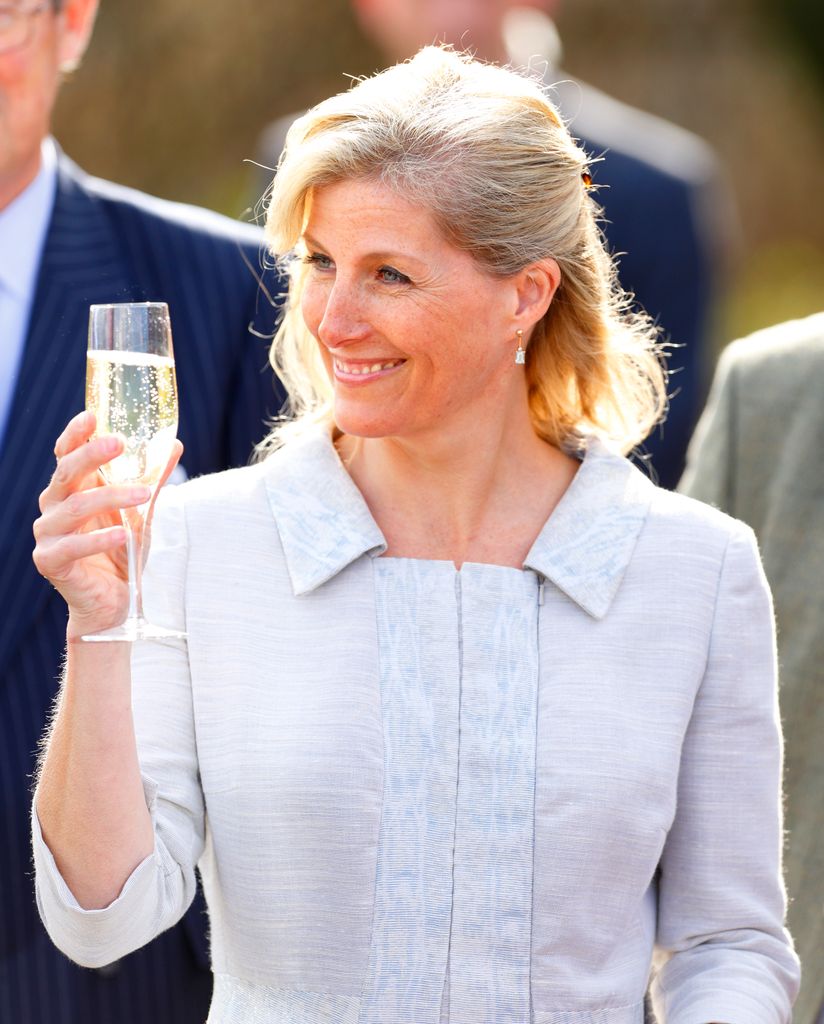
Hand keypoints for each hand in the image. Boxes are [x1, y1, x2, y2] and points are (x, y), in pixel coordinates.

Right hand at [32, 411, 182, 638]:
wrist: (115, 601)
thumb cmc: (124, 551)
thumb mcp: (143, 511)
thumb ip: (152, 479)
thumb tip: (174, 444)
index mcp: (72, 489)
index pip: (66, 454)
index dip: (76, 434)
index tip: (93, 416)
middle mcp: (54, 506)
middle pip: (66, 473)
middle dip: (91, 455)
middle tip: (118, 443)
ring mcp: (48, 534)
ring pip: (75, 506)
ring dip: (111, 497)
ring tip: (142, 494)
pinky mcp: (49, 561)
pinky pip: (72, 546)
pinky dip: (99, 539)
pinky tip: (122, 534)